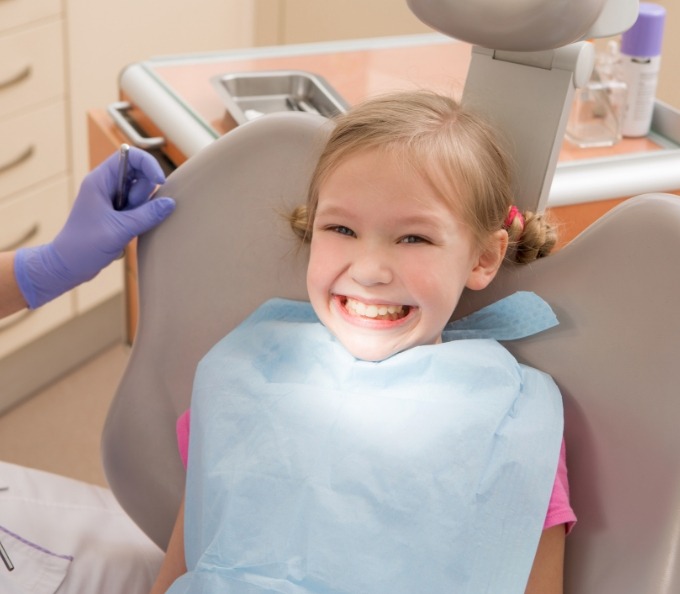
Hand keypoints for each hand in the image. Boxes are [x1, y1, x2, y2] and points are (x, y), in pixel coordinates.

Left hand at [14, 147, 175, 307]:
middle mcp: (106, 186)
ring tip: (127, 225)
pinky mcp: (117, 213)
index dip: (148, 165)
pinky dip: (141, 216)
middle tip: (131, 213)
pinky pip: (139, 207)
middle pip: (139, 174)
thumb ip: (147, 215)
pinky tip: (131, 229)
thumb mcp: (119, 230)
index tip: (160, 182)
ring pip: (141, 192)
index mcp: (100, 180)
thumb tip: (170, 203)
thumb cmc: (84, 246)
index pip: (130, 156)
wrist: (68, 266)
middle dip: (143, 193)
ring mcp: (112, 199)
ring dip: (143, 208)